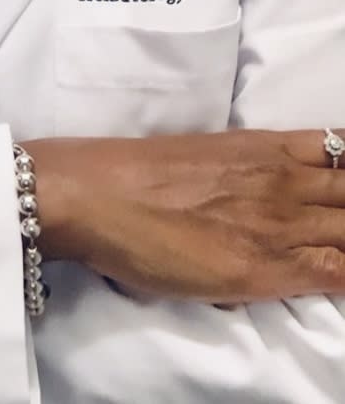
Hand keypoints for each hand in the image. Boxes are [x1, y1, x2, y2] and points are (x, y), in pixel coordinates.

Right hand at [24, 129, 344, 303]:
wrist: (99, 195)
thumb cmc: (136, 175)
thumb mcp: (206, 155)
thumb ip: (247, 170)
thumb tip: (263, 193)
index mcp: (266, 146)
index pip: (341, 148)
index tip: (341, 183)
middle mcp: (283, 178)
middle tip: (338, 218)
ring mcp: (280, 222)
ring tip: (338, 241)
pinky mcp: (269, 267)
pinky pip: (336, 271)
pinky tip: (341, 274)